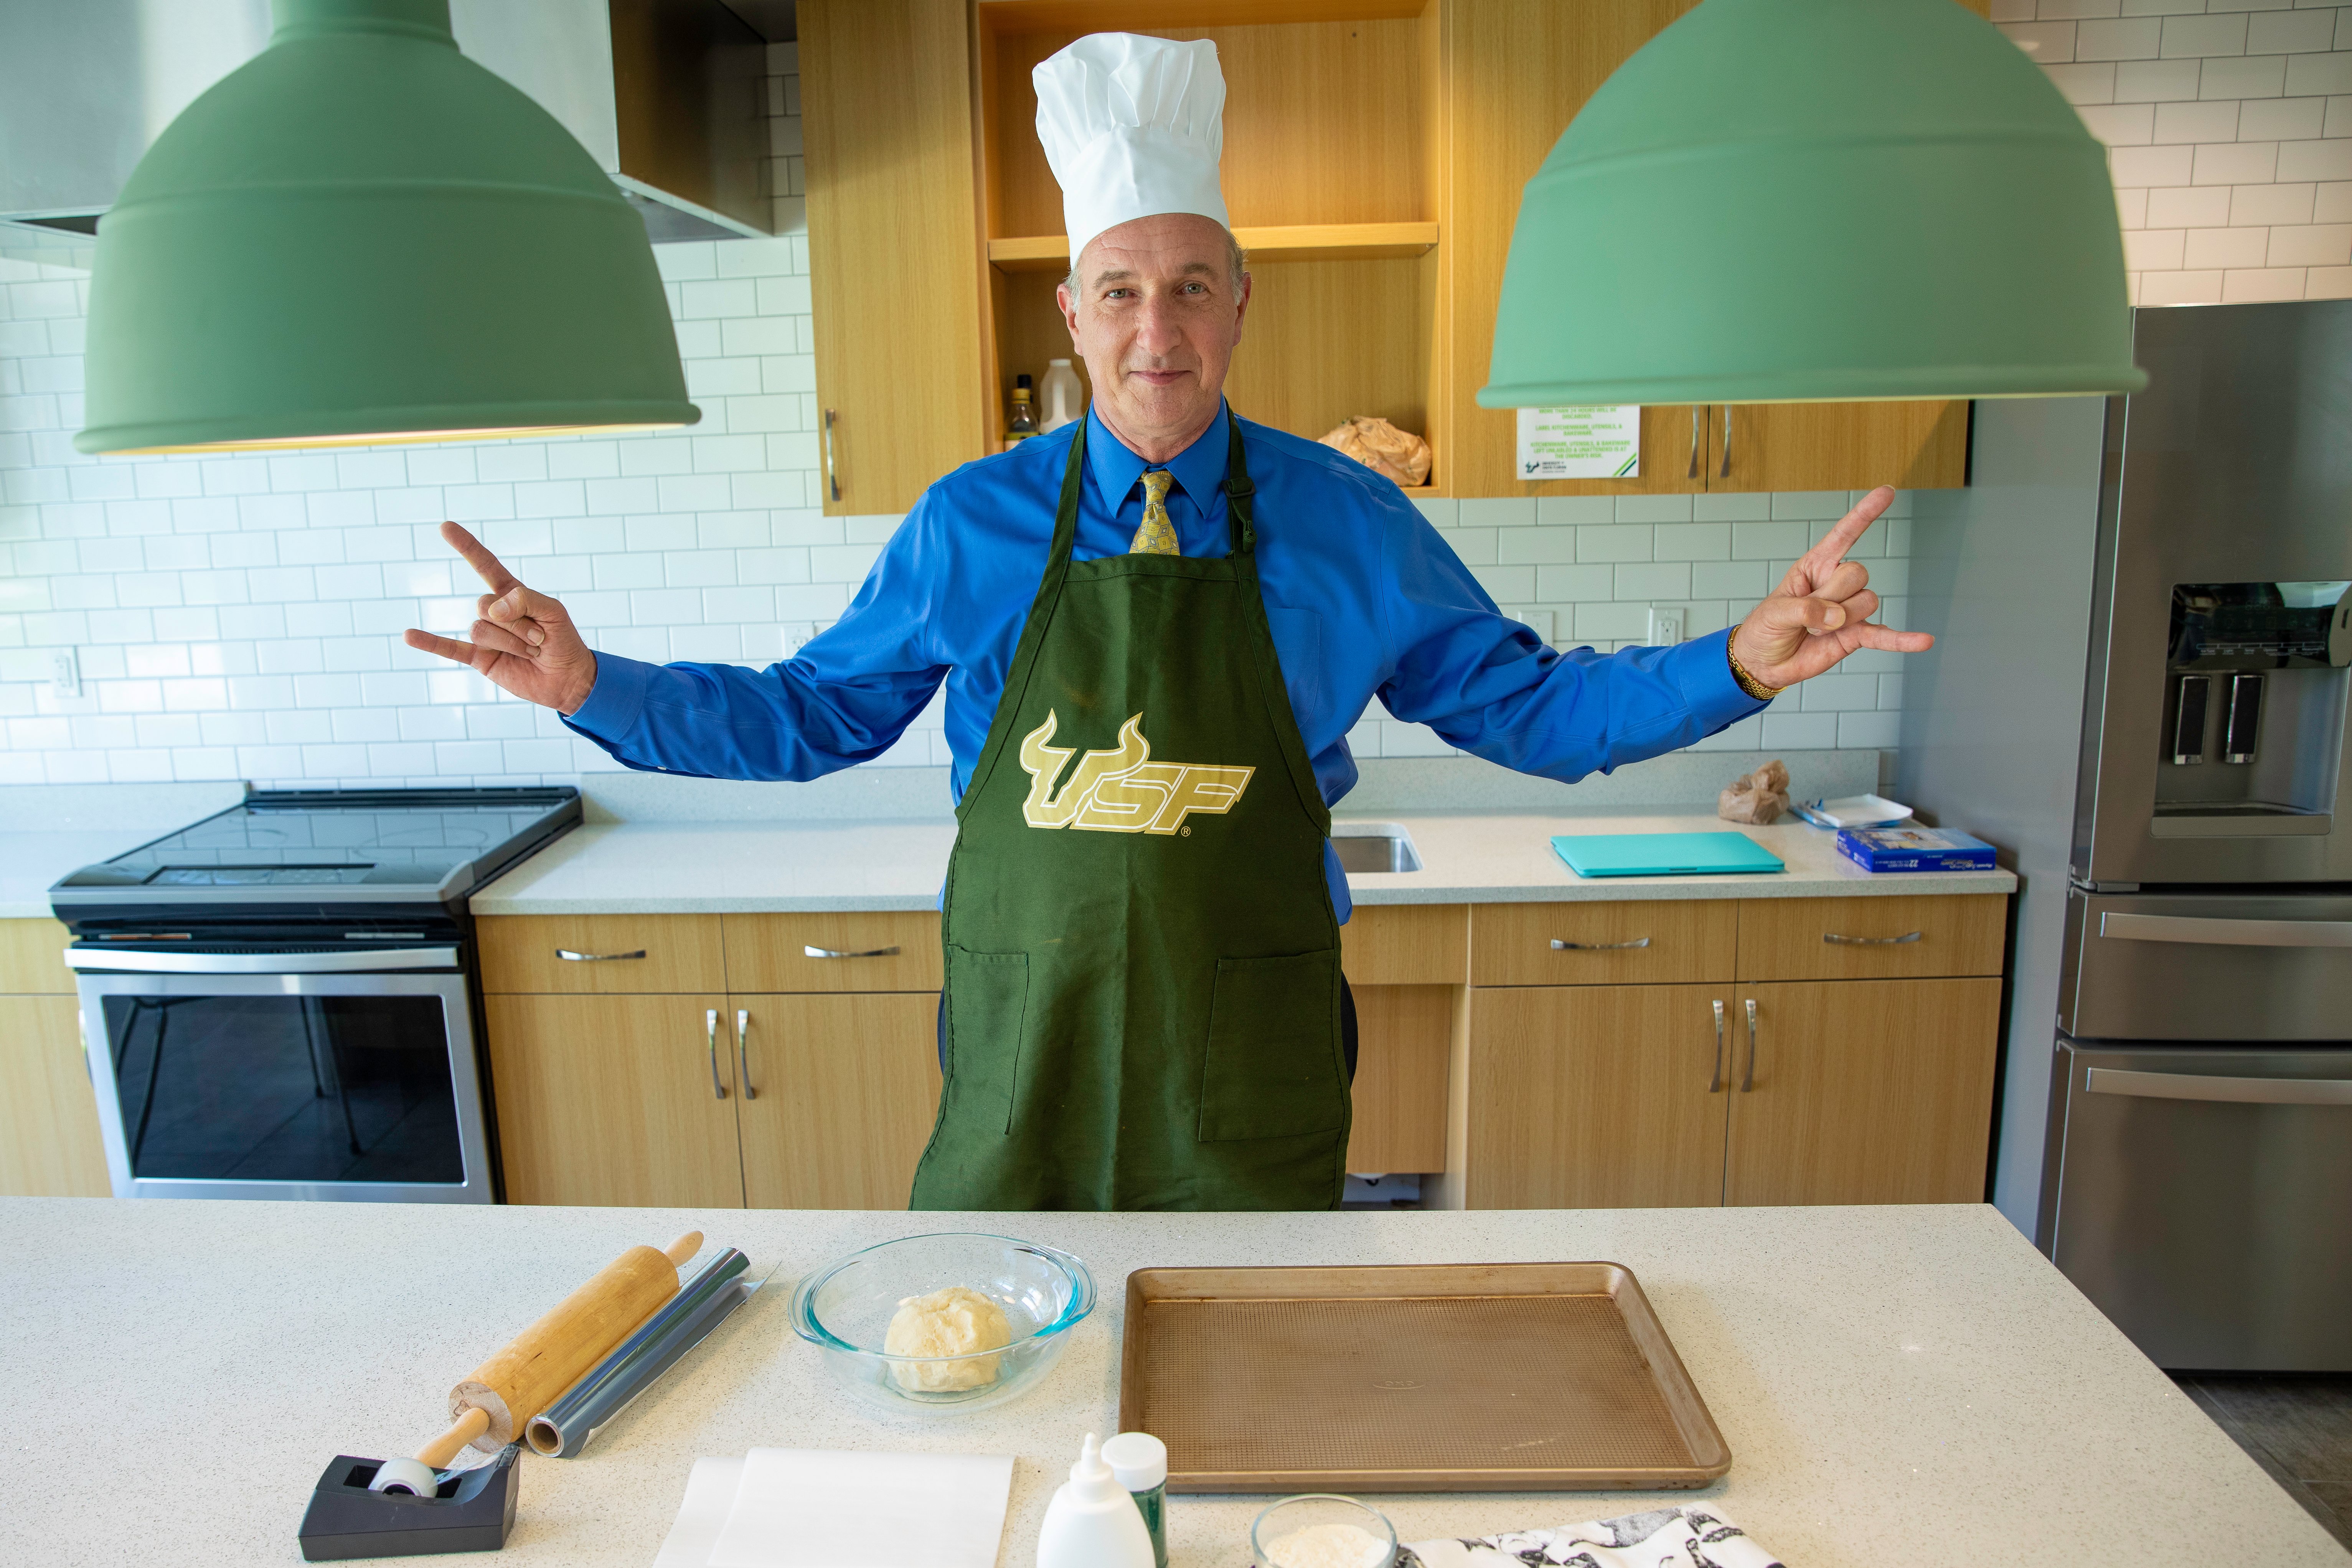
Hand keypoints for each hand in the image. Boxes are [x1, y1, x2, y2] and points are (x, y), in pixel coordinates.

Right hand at [403, 522, 597, 714]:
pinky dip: (430, 643)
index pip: (485, 565)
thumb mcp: (553, 612)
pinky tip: (408, 636)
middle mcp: (494, 612)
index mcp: (512, 594)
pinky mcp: (479, 658)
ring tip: (531, 651)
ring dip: (510, 642)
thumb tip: (491, 609)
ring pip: (479, 630)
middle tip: (540, 637)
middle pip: (486, 606)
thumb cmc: (563, 640)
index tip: (445, 527)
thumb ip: (525, 601)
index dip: (467, 546)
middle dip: (516, 624)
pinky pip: (449, 649)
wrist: (567, 678)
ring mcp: (485, 635)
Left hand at [1730, 486, 1931, 688]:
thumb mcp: (1774, 613)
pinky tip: (1924, 641)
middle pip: (1858, 574)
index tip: (1888, 491)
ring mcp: (1849, 609)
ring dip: (1841, 620)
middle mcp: (1837, 583)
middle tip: (1807, 615)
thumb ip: (1804, 610)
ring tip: (1815, 631)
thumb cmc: (1766, 628)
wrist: (1765, 661)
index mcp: (1815, 566)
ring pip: (1868, 601)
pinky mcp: (1857, 635)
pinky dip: (1903, 640)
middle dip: (1833, 596)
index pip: (1844, 535)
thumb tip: (1837, 617)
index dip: (1864, 514)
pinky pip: (1885, 636)